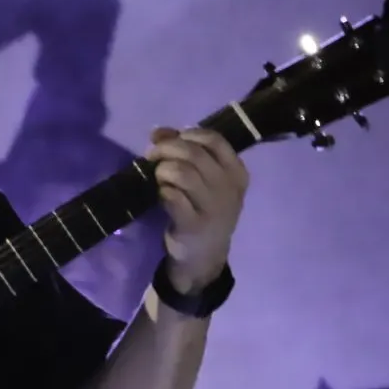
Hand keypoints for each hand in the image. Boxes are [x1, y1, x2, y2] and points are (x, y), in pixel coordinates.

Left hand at [146, 125, 249, 292]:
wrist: (205, 257)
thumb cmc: (204, 211)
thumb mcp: (206, 181)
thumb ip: (187, 152)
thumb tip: (158, 131)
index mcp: (237, 173)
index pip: (214, 139)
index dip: (186, 134)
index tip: (169, 140)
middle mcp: (228, 188)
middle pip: (193, 152)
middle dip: (166, 149)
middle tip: (152, 156)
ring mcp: (212, 208)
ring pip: (181, 172)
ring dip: (162, 170)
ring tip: (157, 177)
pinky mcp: (192, 225)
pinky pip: (172, 197)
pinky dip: (161, 191)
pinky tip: (161, 195)